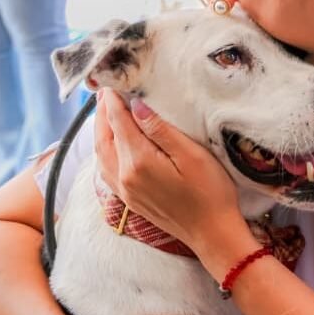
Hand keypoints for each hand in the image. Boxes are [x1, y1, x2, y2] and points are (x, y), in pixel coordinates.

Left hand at [94, 89, 246, 253]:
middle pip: (104, 136)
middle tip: (107, 91)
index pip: (118, 121)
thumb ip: (160, 130)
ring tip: (107, 112)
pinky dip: (104, 150)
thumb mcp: (192, 155)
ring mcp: (124, 191)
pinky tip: (112, 143)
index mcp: (139, 161)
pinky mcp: (130, 200)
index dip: (114, 99)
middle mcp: (124, 176)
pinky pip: (106, 169)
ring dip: (101, 130)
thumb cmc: (211, 193)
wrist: (212, 234)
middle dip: (103, 112)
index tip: (113, 81)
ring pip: (101, 153)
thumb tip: (135, 106)